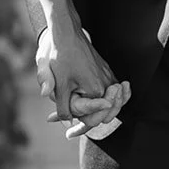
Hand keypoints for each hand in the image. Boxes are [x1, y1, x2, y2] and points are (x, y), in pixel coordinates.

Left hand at [36, 21, 130, 137]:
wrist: (67, 34)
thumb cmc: (62, 57)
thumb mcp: (59, 84)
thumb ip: (63, 106)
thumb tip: (67, 122)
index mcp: (97, 90)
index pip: (93, 119)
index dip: (79, 129)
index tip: (69, 135)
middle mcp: (108, 85)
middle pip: (104, 114)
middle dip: (87, 122)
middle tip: (72, 132)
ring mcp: (109, 77)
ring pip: (108, 104)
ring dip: (95, 113)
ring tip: (79, 123)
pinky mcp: (107, 71)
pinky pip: (108, 92)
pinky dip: (100, 101)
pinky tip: (86, 106)